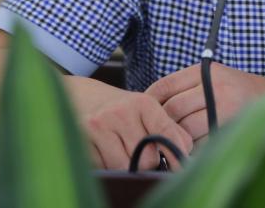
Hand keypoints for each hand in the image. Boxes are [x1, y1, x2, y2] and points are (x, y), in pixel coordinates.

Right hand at [63, 76, 192, 170]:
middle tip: (139, 153)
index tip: (178, 164)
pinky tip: (104, 152)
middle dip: (146, 163)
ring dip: (125, 167)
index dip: (175, 154)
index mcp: (143, 103)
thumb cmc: (119, 108)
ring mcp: (99, 125)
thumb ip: (168, 130)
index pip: (166, 135)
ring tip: (121, 152)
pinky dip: (106, 167)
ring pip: (124, 167)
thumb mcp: (145, 110)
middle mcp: (121, 112)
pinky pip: (102, 167)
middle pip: (147, 159)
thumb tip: (185, 154)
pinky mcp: (81, 139)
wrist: (79, 96)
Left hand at [145, 62, 264, 142]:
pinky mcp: (232, 128)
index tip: (146, 110)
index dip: (151, 99)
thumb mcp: (214, 76)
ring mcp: (225, 108)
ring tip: (178, 138)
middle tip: (160, 129)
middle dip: (163, 122)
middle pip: (173, 108)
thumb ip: (187, 85)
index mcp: (207, 71)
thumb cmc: (238, 89)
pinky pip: (203, 143)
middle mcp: (215, 87)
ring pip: (186, 129)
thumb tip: (153, 103)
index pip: (167, 85)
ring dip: (178, 137)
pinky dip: (195, 147)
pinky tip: (196, 145)